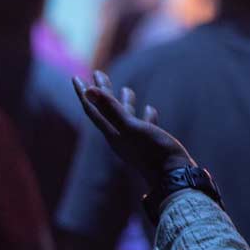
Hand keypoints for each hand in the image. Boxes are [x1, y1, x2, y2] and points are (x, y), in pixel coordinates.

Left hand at [72, 71, 193, 188]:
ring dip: (124, 102)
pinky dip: (145, 115)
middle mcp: (120, 137)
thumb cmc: (153, 152)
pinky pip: (145, 126)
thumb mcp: (131, 127)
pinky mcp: (150, 144)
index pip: (94, 110)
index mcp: (113, 133)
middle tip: (99, 73)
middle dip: (103, 92)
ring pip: (127, 118)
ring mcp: (135, 141)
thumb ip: (111, 109)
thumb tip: (89, 90)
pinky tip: (150, 109)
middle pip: (107, 111)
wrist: (173, 177)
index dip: (85, 93)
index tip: (76, 77)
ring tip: (126, 89)